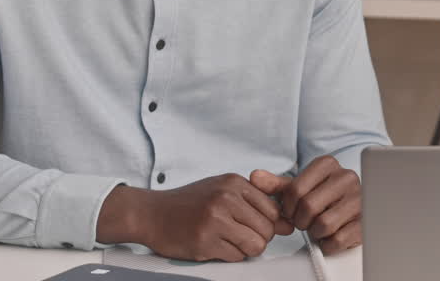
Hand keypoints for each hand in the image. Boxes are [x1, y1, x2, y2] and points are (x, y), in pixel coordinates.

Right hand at [98, 174, 294, 261]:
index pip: (273, 209)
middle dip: (259, 238)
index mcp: (233, 183)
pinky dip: (231, 256)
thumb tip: (288, 223)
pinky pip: (237, 257)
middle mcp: (226, 199)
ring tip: (230, 241)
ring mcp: (215, 220)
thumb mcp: (222, 190)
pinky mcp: (205, 242)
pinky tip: (217, 246)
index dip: (269, 223)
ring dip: (247, 249)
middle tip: (240, 235)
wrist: (151, 213)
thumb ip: (255, 202)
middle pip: (267, 229)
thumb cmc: (188, 202)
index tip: (257, 226)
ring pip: (256, 245)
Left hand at [251, 155, 361, 253]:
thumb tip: (254, 177)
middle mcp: (347, 177)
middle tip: (305, 220)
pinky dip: (328, 243)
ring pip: (324, 224)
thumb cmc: (322, 196)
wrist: (351, 205)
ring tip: (319, 226)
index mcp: (328, 164)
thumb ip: (275, 184)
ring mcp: (359, 198)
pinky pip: (338, 239)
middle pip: (309, 207)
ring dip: (315, 232)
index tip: (293, 209)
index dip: (288, 206)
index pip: (295, 189)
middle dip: (301, 220)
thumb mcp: (298, 187)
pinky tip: (331, 234)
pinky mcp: (365, 221)